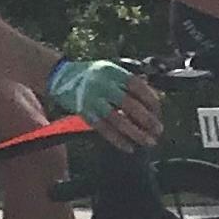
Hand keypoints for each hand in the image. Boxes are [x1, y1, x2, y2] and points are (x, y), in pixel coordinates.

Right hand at [45, 57, 160, 148]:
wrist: (59, 76)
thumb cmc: (90, 74)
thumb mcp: (110, 71)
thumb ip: (128, 83)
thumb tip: (154, 98)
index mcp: (113, 72)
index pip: (138, 87)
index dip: (151, 100)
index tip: (158, 112)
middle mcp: (103, 85)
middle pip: (130, 105)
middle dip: (147, 120)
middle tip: (158, 130)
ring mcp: (93, 100)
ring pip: (118, 120)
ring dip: (136, 133)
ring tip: (148, 142)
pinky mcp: (84, 113)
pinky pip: (104, 129)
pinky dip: (117, 140)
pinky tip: (128, 147)